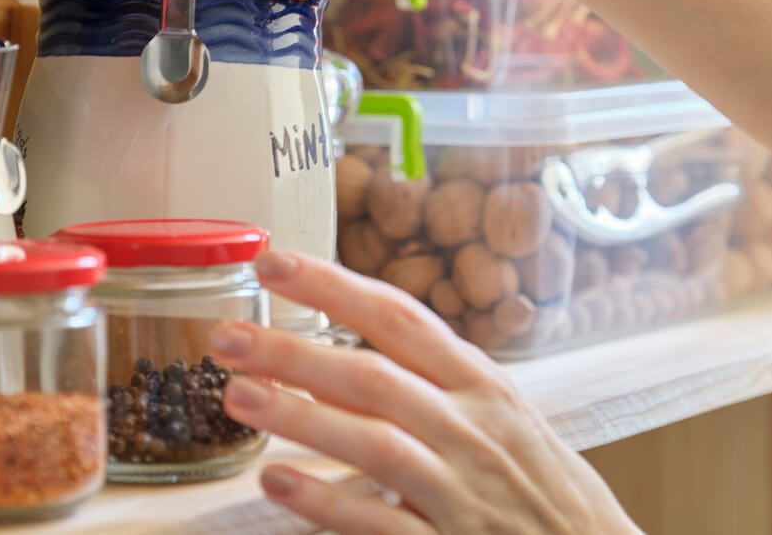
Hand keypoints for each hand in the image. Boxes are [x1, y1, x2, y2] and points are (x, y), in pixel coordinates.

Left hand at [207, 250, 640, 534]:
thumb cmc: (545, 489)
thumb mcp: (501, 421)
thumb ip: (431, 387)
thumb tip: (343, 355)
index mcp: (483, 386)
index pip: (400, 319)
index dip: (334, 285)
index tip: (275, 261)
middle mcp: (474, 429)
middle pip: (374, 376)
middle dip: (295, 351)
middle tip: (226, 335)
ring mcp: (465, 492)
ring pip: (376, 442)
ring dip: (302, 418)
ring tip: (239, 398)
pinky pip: (385, 525)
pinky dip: (329, 505)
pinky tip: (280, 486)